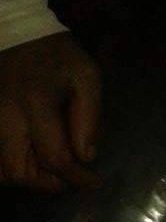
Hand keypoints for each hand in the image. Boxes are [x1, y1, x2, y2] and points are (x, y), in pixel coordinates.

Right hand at [0, 32, 101, 191]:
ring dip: (27, 177)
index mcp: (35, 105)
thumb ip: (89, 118)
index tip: (94, 183)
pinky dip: (10, 165)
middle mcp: (5, 116)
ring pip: (0, 169)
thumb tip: (86, 157)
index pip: (55, 158)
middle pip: (17, 172)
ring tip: (50, 167)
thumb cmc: (57, 55)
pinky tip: (30, 157)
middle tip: (68, 176)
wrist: (15, 32)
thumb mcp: (86, 77)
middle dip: (47, 183)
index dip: (77, 178)